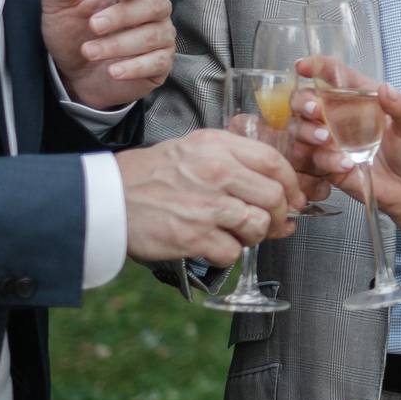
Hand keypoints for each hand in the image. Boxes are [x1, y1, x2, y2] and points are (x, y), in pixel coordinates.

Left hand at [42, 0, 174, 108]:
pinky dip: (134, 67)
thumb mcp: (57, 5)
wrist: (72, 73)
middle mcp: (152, 10)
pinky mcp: (160, 63)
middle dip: (122, 16)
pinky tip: (112, 71)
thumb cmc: (70, 32)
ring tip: (88, 52)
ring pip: (153, 36)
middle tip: (93, 26)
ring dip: (118, 45)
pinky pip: (157, 62)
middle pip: (154, 5)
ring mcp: (160, 37)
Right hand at [119, 131, 305, 267]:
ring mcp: (205, 206)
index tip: (294, 197)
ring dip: (254, 236)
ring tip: (238, 233)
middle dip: (281, 215)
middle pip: (274, 197)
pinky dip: (228, 254)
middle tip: (274, 223)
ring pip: (258, 226)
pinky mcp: (193, 237)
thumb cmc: (148, 175)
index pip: (273, 161)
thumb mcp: (191, 150)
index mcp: (216, 146)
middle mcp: (214, 172)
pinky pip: (233, 252)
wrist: (106, 198)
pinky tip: (213, 246)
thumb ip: (234, 163)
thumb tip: (279, 191)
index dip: (291, 183)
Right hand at [284, 69, 400, 224]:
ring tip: (327, 139)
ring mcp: (333, 143)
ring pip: (301, 130)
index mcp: (362, 100)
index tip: (304, 65)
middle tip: (315, 110)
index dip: (317, 67)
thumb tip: (386, 88)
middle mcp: (342, 119)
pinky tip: (346, 165)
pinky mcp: (330, 167)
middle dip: (303, 101)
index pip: (335, 77)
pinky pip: (312, 160)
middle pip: (307, 101)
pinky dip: (324, 160)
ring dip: (308, 132)